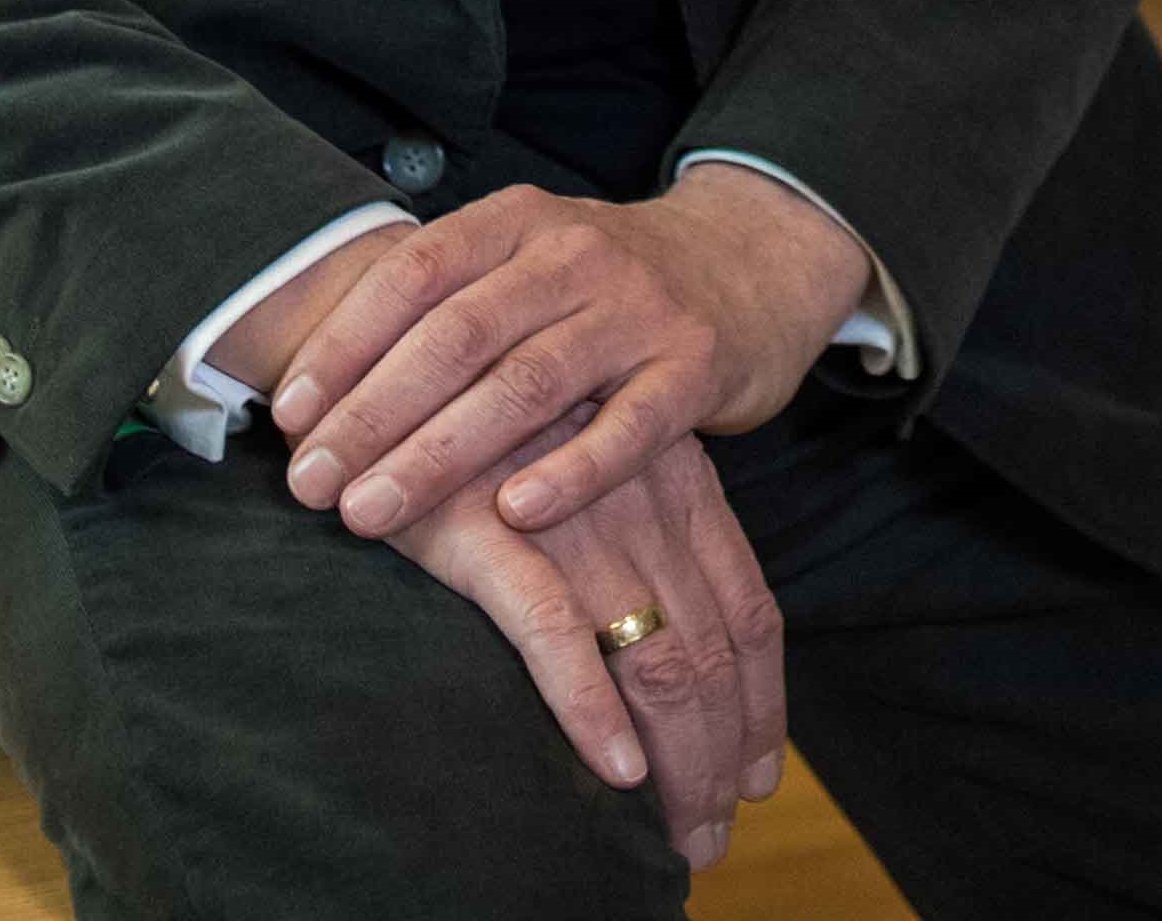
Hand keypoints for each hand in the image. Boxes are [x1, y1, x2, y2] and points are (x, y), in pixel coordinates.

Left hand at [266, 170, 872, 543]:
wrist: (750, 262)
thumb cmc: (604, 284)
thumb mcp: (525, 260)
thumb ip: (442, 307)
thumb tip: (314, 392)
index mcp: (516, 220)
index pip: (413, 275)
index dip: (344, 343)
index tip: (286, 414)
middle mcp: (573, 252)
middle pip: (456, 337)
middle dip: (371, 415)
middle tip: (310, 485)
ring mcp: (638, 308)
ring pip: (526, 384)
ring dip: (439, 454)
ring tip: (373, 513)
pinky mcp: (696, 365)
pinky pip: (629, 425)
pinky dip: (571, 472)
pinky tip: (515, 516)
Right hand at [378, 410, 788, 870]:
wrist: (400, 325)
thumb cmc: (492, 400)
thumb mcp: (595, 449)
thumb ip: (641, 520)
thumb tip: (664, 631)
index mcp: (680, 480)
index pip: (748, 610)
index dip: (761, 701)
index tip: (758, 774)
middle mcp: (647, 500)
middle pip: (713, 652)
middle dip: (721, 754)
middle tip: (713, 834)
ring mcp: (578, 516)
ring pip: (657, 655)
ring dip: (679, 759)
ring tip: (679, 836)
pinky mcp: (495, 531)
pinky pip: (559, 634)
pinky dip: (591, 708)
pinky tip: (616, 770)